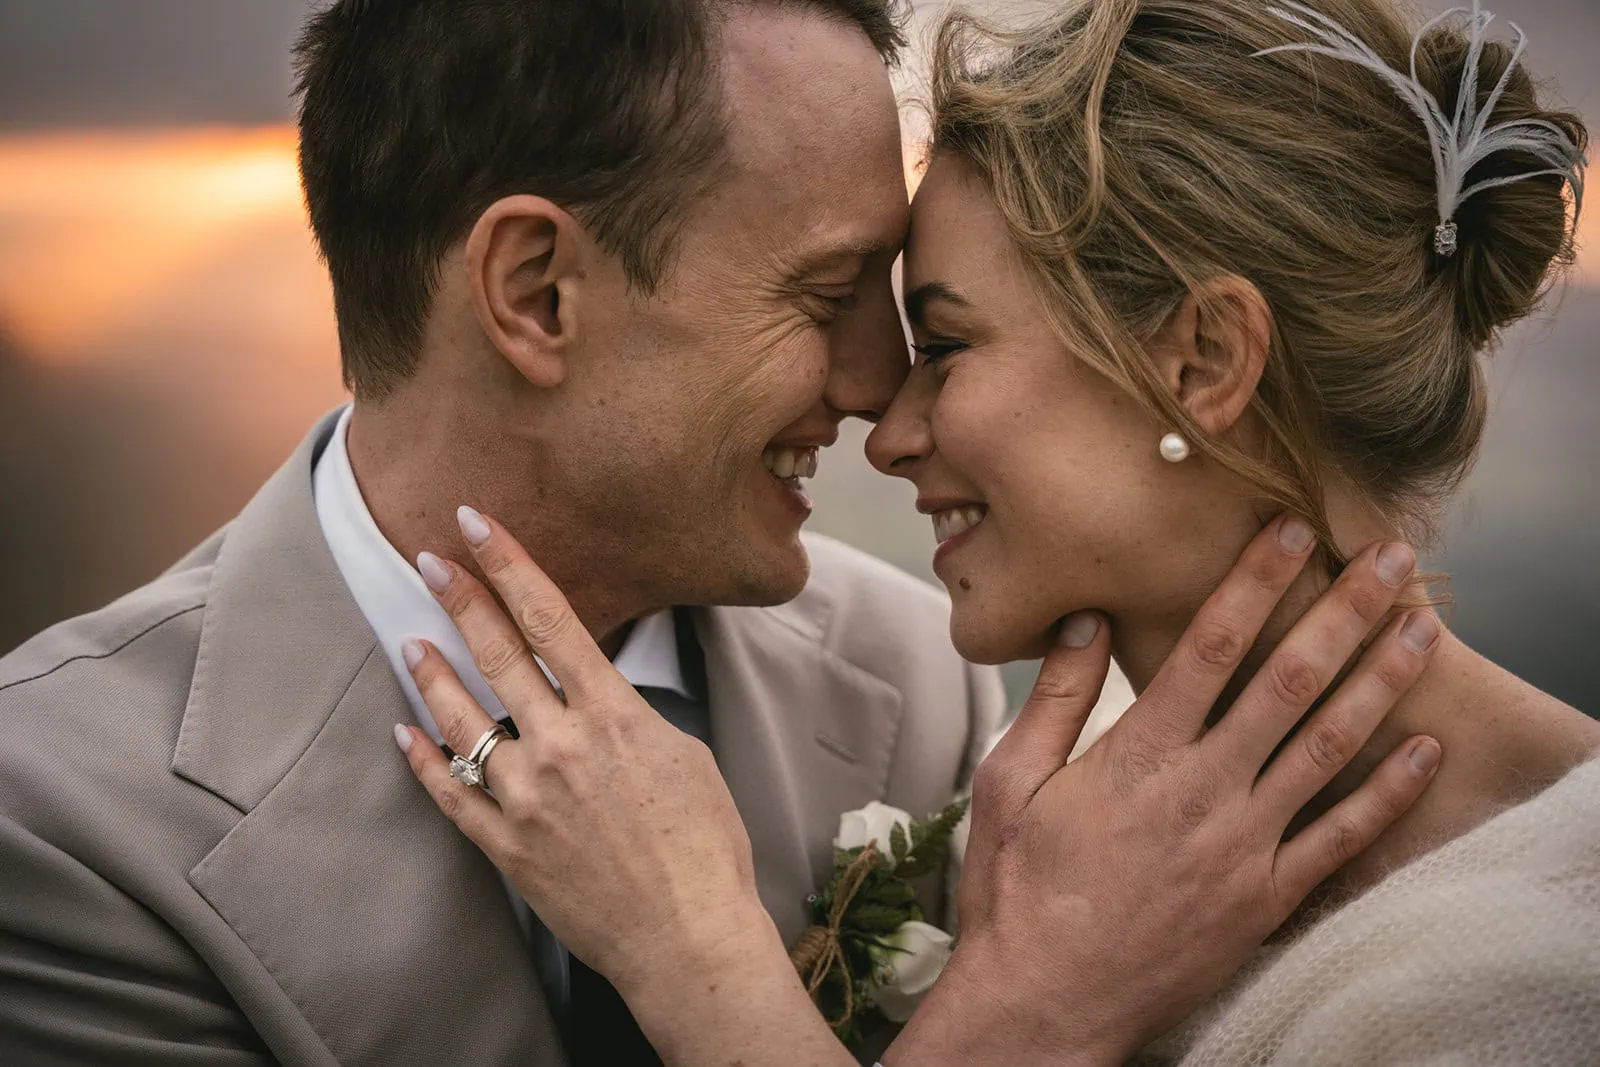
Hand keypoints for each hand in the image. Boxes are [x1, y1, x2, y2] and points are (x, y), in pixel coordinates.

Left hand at [395, 507, 850, 1066]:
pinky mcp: (507, 847)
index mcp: (613, 717)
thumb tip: (603, 692)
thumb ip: (633, 716)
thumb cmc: (705, 847)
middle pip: (498, 654)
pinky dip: (424, 762)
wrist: (688, 936)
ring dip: (433, 674)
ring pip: (462, 720)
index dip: (510, 564)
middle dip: (461, 598)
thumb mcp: (685, 755)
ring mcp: (527, 798)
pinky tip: (403, 733)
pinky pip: (452, 795)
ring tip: (410, 640)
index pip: (551, 619)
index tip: (478, 525)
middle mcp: (561, 747)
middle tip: (427, 558)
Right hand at [889, 516, 1442, 1065]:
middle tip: (1387, 558)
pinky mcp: (1266, 898)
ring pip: (1329, 748)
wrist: (1046, 1004)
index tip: (1290, 532)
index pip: (1209, 645)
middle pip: (1288, 682)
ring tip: (1423, 629)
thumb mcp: (1011, 783)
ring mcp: (1243, 846)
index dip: (1255, 581)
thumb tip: (1086, 621)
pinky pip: (1342, 839)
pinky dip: (1389, 795)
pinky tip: (1425, 753)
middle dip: (1343, 611)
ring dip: (1381, 682)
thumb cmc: (1018, 892)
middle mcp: (1203, 790)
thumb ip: (1057, 699)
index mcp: (1139, 754)